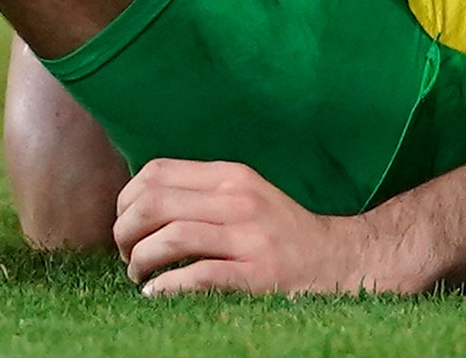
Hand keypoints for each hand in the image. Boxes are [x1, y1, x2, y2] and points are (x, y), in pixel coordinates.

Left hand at [117, 160, 410, 295]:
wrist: (342, 261)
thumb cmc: (282, 232)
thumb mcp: (244, 195)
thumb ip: (201, 191)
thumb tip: (139, 200)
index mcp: (231, 176)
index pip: (157, 172)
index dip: (127, 197)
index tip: (123, 221)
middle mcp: (239, 201)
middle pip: (156, 204)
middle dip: (125, 230)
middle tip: (124, 252)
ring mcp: (250, 238)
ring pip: (172, 237)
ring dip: (141, 258)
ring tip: (137, 274)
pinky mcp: (258, 276)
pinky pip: (199, 276)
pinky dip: (167, 285)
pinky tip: (155, 293)